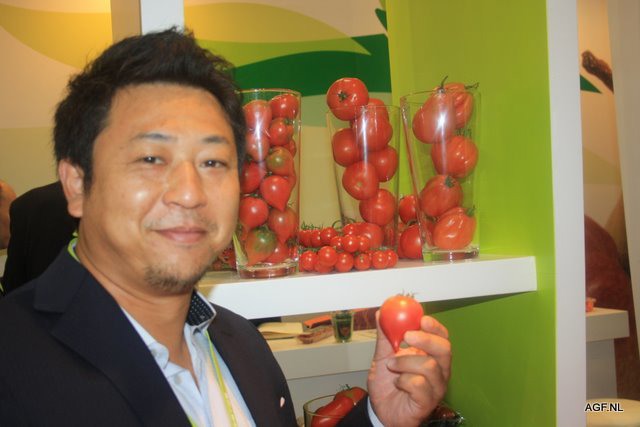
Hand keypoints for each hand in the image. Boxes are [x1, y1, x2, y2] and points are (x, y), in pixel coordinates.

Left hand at [367, 311, 450, 426]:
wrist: (380, 409)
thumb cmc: (387, 383)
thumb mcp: (382, 355)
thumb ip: (384, 335)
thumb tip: (382, 312)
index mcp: (430, 355)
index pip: (442, 337)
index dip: (435, 327)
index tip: (421, 319)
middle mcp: (438, 370)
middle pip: (445, 349)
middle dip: (426, 340)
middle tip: (408, 336)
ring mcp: (435, 387)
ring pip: (430, 367)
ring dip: (405, 363)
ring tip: (392, 366)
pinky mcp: (428, 402)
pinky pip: (419, 385)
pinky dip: (404, 381)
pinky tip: (397, 383)